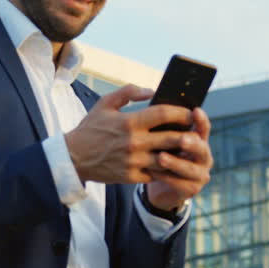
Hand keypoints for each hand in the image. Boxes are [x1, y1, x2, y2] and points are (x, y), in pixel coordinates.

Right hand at [65, 85, 212, 197]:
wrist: (73, 158)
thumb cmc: (90, 128)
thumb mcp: (104, 104)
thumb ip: (128, 92)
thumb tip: (151, 90)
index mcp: (129, 122)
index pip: (164, 113)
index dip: (182, 112)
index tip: (190, 112)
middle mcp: (134, 143)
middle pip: (173, 138)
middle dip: (188, 134)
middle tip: (195, 131)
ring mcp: (134, 162)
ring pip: (169, 159)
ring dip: (180, 154)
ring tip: (187, 149)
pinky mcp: (131, 177)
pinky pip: (157, 174)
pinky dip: (166, 169)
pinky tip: (171, 163)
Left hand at [144, 107, 212, 211]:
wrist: (160, 185)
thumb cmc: (161, 154)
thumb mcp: (163, 140)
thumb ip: (164, 128)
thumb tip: (155, 109)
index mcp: (198, 140)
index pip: (203, 128)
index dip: (201, 120)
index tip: (195, 110)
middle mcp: (203, 156)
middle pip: (202, 148)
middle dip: (191, 143)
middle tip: (182, 139)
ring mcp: (200, 174)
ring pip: (190, 168)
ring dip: (176, 163)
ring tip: (161, 157)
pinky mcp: (192, 189)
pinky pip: (180, 184)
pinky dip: (166, 178)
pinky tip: (153, 172)